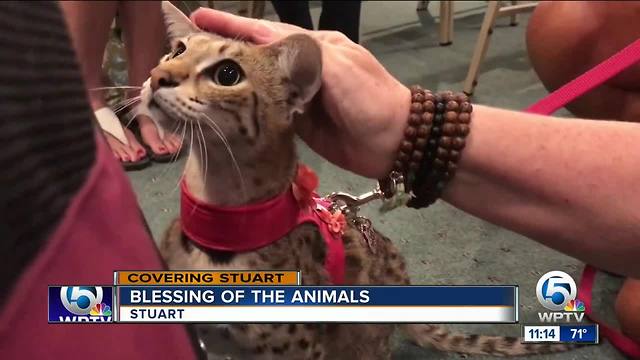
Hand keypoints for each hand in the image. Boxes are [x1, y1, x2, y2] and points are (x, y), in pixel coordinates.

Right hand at [191, 8, 409, 178]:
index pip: (266, 31)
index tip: (200, 18)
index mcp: (314, 46)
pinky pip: (267, 112)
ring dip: (231, 80)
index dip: (233, 26)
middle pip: (257, 56)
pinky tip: (223, 108)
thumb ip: (302, 53)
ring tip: (196, 77)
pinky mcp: (298, 123)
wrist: (394, 142)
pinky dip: (247, 108)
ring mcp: (299, 96)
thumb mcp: (339, 67)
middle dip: (225, 51)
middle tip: (188, 51)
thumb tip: (264, 45)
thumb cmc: (369, 98)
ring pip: (259, 84)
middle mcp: (302, 68)